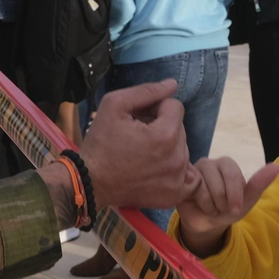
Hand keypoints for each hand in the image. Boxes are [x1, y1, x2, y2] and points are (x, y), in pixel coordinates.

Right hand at [79, 80, 194, 210]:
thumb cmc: (100, 142)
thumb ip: (146, 91)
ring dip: (167, 146)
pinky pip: (188, 176)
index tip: (138, 118)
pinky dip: (177, 170)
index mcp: (165, 135)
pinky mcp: (173, 195)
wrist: (90, 181)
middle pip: (180, 128)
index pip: (175, 107)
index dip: (155, 107)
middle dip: (162, 126)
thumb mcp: (114, 105)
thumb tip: (173, 83)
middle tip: (137, 135)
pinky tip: (159, 168)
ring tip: (143, 152)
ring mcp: (177, 179)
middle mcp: (177, 158)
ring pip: (182, 149)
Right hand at [176, 159, 278, 256]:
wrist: (206, 224)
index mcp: (227, 164)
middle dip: (222, 201)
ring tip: (210, 207)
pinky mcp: (181, 180)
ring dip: (210, 205)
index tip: (235, 210)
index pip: (233, 174)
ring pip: (204, 186)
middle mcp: (209, 163)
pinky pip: (191, 189)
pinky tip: (197, 204)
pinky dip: (198, 203)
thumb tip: (276, 166)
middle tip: (221, 208)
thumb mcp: (246, 202)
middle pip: (218, 181)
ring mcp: (193, 170)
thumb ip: (259, 184)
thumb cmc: (227, 210)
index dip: (234, 195)